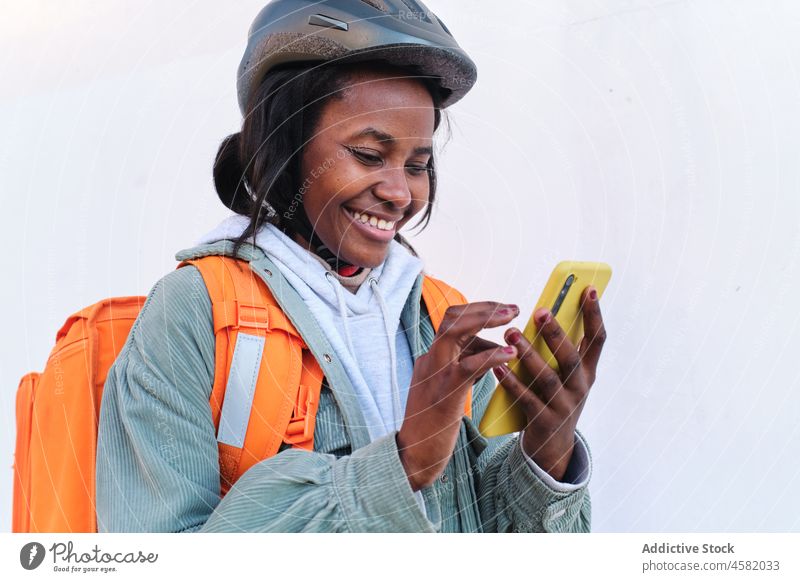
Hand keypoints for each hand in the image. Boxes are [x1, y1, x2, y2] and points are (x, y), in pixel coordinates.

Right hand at [397, 302, 520, 490]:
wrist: (414, 456)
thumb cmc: (435, 426)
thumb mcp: (450, 388)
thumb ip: (468, 366)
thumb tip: (495, 349)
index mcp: (431, 359)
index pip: (452, 321)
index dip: (478, 310)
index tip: (503, 309)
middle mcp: (430, 360)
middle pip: (451, 318)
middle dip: (483, 308)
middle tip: (512, 308)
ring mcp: (435, 374)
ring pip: (453, 332)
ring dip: (484, 319)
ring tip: (512, 317)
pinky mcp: (445, 393)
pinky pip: (468, 366)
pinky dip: (491, 355)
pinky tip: (509, 353)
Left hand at [493, 286, 605, 480]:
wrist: (552, 449)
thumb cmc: (555, 399)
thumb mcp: (565, 376)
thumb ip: (560, 348)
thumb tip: (548, 312)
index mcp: (588, 371)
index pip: (597, 339)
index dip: (595, 315)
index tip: (590, 289)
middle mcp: (580, 387)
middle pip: (571, 357)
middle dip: (556, 333)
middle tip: (540, 311)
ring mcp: (564, 406)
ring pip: (547, 378)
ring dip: (528, 354)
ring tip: (511, 334)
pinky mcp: (544, 421)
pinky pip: (526, 399)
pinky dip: (511, 382)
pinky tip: (497, 367)